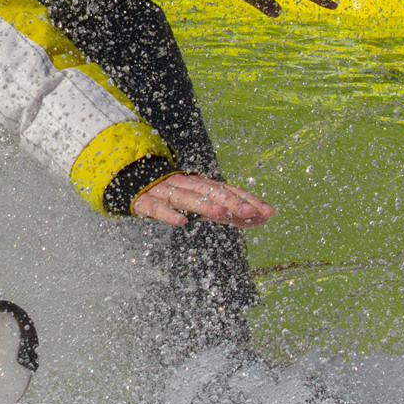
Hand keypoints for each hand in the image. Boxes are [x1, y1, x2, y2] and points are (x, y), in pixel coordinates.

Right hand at [131, 172, 275, 227]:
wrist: (134, 181)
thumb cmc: (177, 195)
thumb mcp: (205, 204)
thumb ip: (232, 213)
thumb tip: (262, 219)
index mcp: (203, 185)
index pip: (229, 191)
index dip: (248, 200)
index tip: (268, 212)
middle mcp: (188, 185)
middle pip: (212, 192)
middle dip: (232, 201)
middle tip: (251, 211)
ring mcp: (167, 192)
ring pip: (188, 198)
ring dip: (205, 205)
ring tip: (221, 213)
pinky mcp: (147, 202)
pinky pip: (158, 208)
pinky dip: (168, 214)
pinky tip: (181, 222)